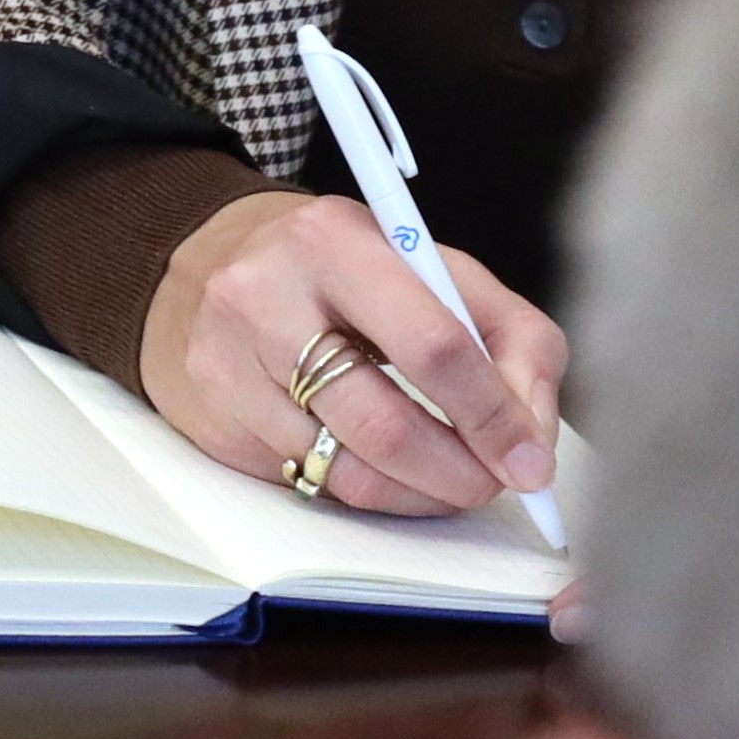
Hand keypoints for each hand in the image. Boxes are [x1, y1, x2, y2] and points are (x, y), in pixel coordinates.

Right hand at [140, 184, 569, 516]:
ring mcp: (227, 365)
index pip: (435, 347)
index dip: (495, 417)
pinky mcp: (212, 421)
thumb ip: (511, 338)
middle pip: (388, 426)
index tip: (530, 461)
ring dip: (419, 495)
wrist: (207, 264)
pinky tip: (380, 465)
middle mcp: (264, 298)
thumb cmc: (340, 269)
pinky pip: (309, 484)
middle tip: (491, 482)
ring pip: (347, 473)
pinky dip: (365, 490)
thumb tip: (531, 440)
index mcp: (334, 242)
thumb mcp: (433, 269)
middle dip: (460, 474)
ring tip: (445, 481)